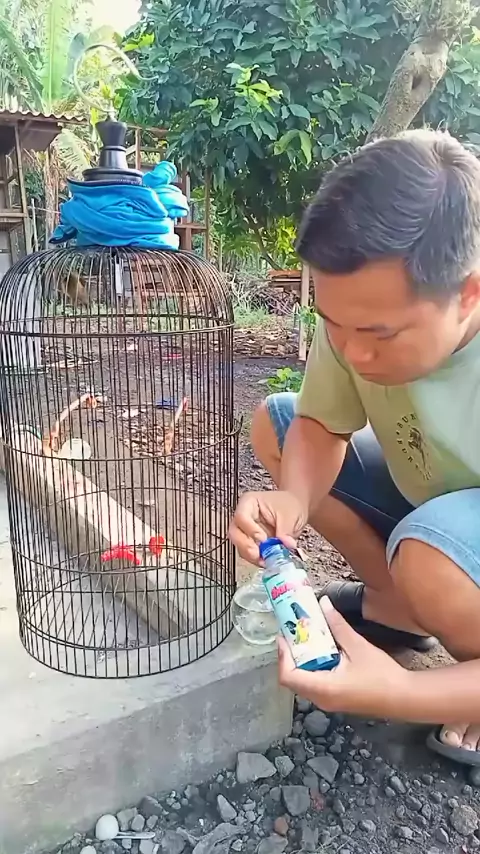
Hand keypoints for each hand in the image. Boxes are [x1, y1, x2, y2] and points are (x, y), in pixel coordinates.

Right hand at [229, 490, 306, 563]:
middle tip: (258, 554)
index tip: (263, 539)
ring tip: (266, 560)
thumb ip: (286, 531)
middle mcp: (243, 517)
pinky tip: (267, 561)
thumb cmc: (290, 505)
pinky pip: (248, 553)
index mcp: (249, 503)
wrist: (295, 509)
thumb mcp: (290, 515)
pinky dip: (257, 559)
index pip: (242, 516)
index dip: (250, 530)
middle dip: (246, 546)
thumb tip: (286, 545)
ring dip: (251, 556)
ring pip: (240, 546)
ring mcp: (246, 531)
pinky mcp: (251, 543)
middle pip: (235, 533)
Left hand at [278, 597, 410, 719]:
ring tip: (306, 638)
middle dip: (290, 655)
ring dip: (302, 660)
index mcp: (323, 689)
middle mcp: (321, 699)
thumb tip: (323, 603)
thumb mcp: (357, 646)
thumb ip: (337, 625)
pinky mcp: (337, 700)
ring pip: (304, 681)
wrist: (404, 698)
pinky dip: (313, 667)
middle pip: (294, 678)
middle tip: (294, 632)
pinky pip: (316, 683)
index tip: (284, 635)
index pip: (289, 676)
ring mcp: (329, 702)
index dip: (282, 655)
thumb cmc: (382, 676)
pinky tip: (322, 651)